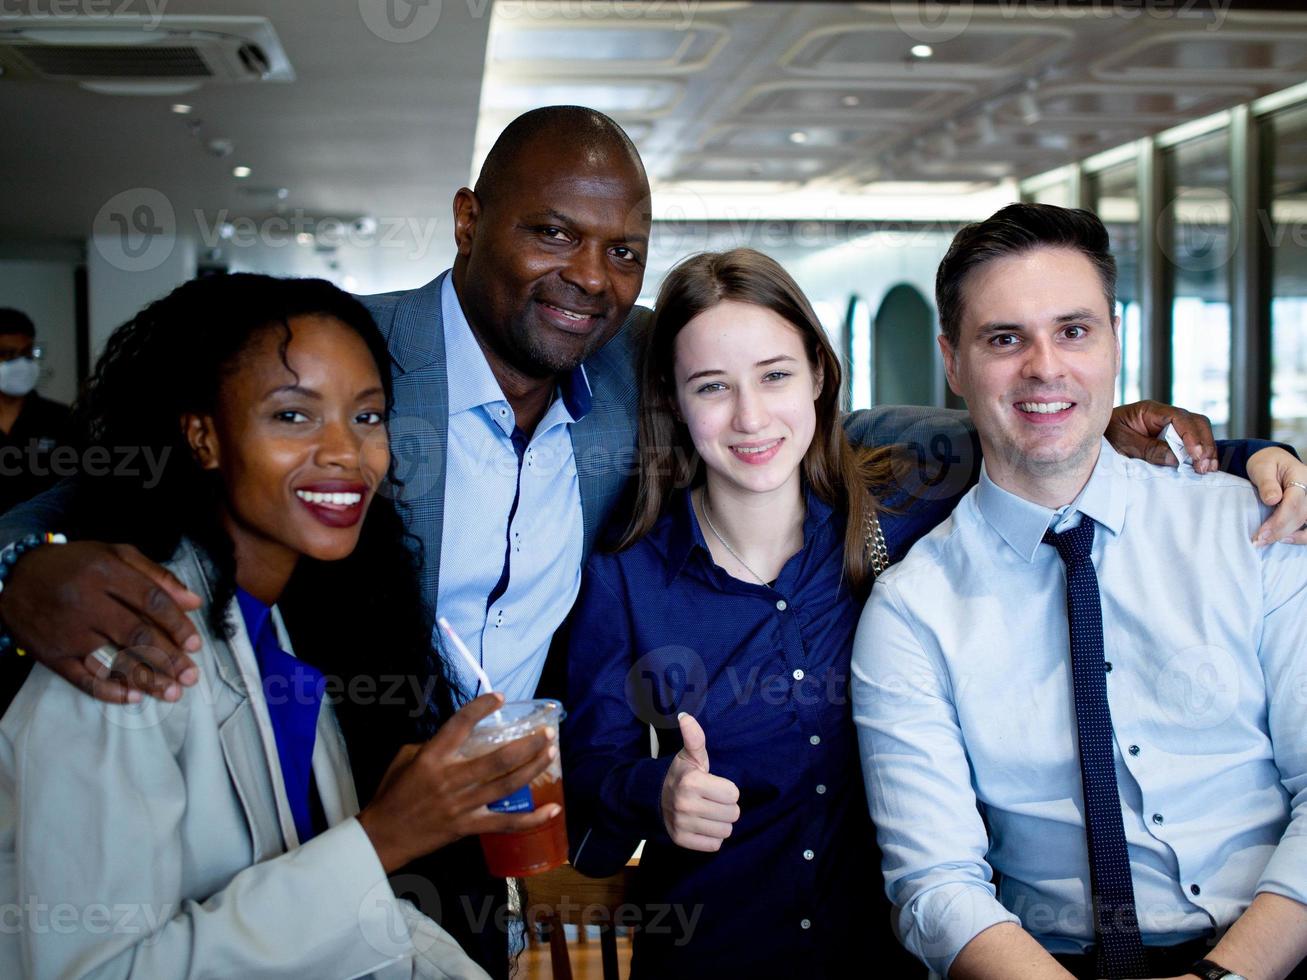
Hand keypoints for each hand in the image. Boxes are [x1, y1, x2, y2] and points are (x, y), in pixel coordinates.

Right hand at [0, 541, 201, 703]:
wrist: (15, 578)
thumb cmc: (75, 564)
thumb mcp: (116, 555)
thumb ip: (157, 575)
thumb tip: (194, 602)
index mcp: (106, 573)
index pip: (151, 601)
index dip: (177, 625)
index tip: (196, 645)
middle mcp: (86, 602)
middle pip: (136, 635)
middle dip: (169, 659)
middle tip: (191, 677)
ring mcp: (68, 631)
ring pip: (113, 660)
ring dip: (146, 680)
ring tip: (171, 692)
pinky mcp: (52, 654)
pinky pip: (83, 678)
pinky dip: (109, 690)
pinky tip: (133, 697)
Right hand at [357, 692, 559, 872]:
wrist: (382, 837)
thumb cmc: (392, 794)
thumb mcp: (404, 758)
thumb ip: (431, 744)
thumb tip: (461, 738)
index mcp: (432, 757)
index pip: (460, 724)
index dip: (481, 708)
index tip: (500, 697)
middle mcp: (450, 779)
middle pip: (498, 759)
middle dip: (527, 744)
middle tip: (546, 732)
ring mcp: (461, 805)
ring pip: (506, 785)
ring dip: (533, 768)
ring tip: (551, 753)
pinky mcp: (467, 827)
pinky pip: (505, 823)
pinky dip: (531, 819)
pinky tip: (552, 809)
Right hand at [660, 712, 739, 851]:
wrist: (654, 798)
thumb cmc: (681, 775)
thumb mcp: (690, 756)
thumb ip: (694, 738)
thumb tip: (686, 716)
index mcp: (692, 782)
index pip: (733, 794)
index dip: (727, 790)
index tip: (714, 786)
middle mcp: (686, 805)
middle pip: (733, 814)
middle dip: (726, 807)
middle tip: (712, 800)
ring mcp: (682, 825)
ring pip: (726, 831)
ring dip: (720, 823)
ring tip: (708, 813)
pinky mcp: (682, 841)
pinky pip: (714, 845)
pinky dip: (711, 837)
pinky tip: (702, 825)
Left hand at [1107, 401, 1217, 473]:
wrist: (1092, 440)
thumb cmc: (1105, 436)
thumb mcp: (1122, 443)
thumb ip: (1148, 449)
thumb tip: (1177, 458)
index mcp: (1149, 410)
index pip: (1179, 418)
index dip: (1191, 436)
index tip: (1195, 455)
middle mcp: (1163, 416)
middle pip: (1195, 423)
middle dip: (1204, 444)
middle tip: (1205, 466)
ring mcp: (1168, 427)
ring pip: (1197, 432)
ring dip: (1205, 450)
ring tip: (1208, 469)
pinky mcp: (1170, 440)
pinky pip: (1190, 444)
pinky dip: (1199, 454)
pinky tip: (1203, 467)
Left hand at [1247, 447, 1306, 544]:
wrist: (1274, 461)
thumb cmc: (1266, 463)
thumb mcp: (1261, 467)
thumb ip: (1267, 483)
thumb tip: (1272, 500)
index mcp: (1302, 477)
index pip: (1294, 503)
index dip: (1278, 521)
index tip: (1261, 533)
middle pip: (1301, 516)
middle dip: (1280, 531)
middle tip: (1258, 541)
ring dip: (1292, 537)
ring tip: (1268, 541)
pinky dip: (1301, 536)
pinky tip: (1284, 539)